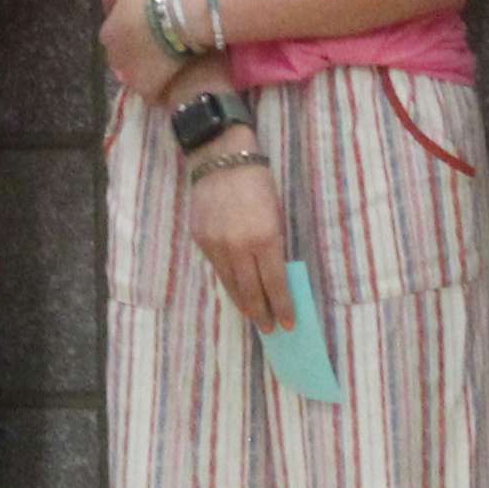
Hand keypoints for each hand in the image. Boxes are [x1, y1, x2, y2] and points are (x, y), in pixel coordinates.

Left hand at [98, 0, 190, 94]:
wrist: (182, 17)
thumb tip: (107, 8)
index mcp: (107, 35)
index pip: (114, 38)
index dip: (130, 34)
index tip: (146, 30)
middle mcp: (114, 59)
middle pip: (123, 59)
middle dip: (135, 53)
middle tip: (158, 45)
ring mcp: (131, 77)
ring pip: (135, 78)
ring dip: (146, 72)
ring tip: (167, 63)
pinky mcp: (149, 90)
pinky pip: (151, 95)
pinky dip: (159, 91)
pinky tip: (171, 80)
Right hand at [179, 151, 294, 334]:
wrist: (221, 159)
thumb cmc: (258, 183)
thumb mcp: (276, 214)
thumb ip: (275, 245)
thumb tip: (275, 275)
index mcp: (264, 238)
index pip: (274, 284)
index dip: (282, 306)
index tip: (288, 322)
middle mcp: (238, 247)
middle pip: (251, 291)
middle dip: (262, 312)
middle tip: (270, 329)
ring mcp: (216, 245)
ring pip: (230, 284)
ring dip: (244, 303)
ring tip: (253, 317)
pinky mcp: (200, 240)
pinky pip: (217, 269)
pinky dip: (228, 282)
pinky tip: (235, 290)